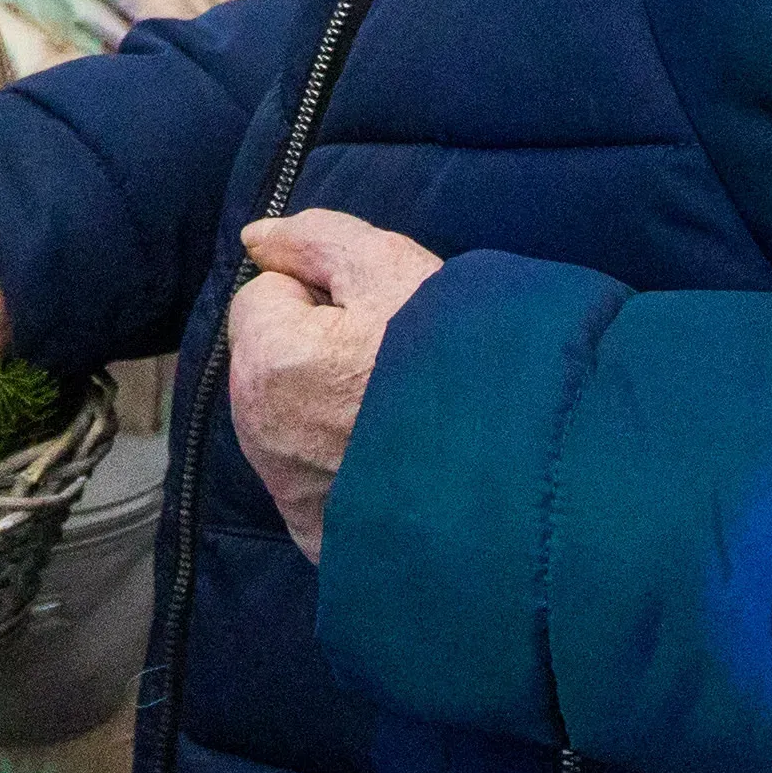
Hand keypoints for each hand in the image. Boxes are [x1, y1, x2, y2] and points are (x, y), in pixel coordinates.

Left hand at [224, 210, 442, 559]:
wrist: (514, 480)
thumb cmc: (452, 361)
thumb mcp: (391, 269)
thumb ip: (316, 239)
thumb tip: (257, 237)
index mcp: (267, 361)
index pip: (266, 296)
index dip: (322, 295)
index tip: (374, 316)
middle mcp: (259, 434)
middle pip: (274, 361)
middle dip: (318, 352)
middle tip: (392, 361)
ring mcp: (286, 493)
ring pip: (291, 420)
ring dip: (327, 408)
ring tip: (400, 413)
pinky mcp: (316, 535)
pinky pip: (313, 479)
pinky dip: (341, 466)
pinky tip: (394, 462)